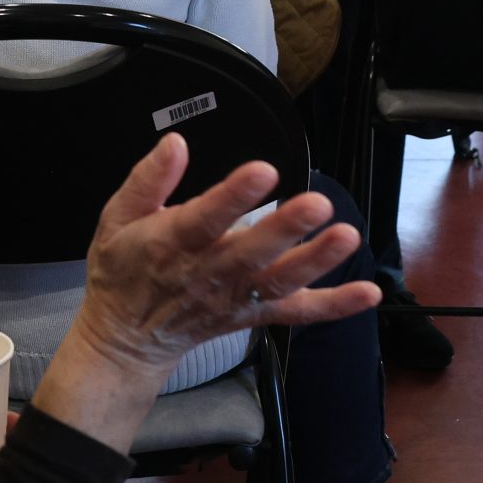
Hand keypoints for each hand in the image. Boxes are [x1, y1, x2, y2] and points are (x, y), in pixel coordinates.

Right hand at [66, 135, 375, 378]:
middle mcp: (207, 273)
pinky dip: (334, 305)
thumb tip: (176, 144)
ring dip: (316, 261)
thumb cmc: (123, 270)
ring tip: (347, 237)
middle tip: (317, 204)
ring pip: (278, 282)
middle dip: (285, 229)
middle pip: (249, 253)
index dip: (232, 196)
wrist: (125, 338)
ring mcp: (234, 298)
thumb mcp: (115, 219)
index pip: (204, 219)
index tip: (263, 171)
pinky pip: (297, 312)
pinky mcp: (253, 314)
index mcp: (170, 244)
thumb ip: (147, 181)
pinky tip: (367, 292)